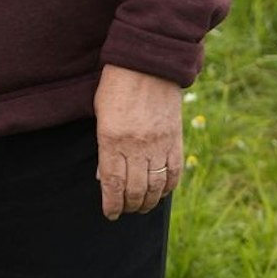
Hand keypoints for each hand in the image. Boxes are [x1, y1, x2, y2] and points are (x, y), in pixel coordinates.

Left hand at [93, 65, 182, 219]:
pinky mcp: (175, 139)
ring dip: (148, 202)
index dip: (112, 204)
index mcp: (112, 139)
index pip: (113, 184)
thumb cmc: (117, 86)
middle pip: (134, 190)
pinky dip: (168, 188)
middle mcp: (137, 146)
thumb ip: (104, 147)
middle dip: (128, 206)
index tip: (110, 214)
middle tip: (125, 210)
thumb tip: (105, 178)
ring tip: (141, 206)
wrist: (148, 63)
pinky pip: (174, 173)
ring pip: (155, 186)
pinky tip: (161, 192)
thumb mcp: (101, 114)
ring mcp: (159, 144)